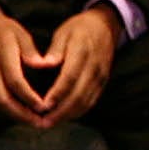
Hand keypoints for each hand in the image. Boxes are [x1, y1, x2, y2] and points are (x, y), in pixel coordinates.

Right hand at [0, 7, 48, 127]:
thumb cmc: (4, 30)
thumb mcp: (20, 34)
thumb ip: (30, 51)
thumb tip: (42, 65)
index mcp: (2, 55)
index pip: (15, 81)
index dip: (29, 96)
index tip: (43, 106)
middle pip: (3, 99)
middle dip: (22, 114)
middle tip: (39, 123)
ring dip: (15, 116)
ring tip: (33, 122)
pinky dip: (8, 111)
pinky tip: (21, 114)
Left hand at [29, 9, 119, 128]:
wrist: (105, 26)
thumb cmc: (79, 28)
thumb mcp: (64, 32)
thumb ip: (55, 50)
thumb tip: (44, 64)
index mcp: (82, 52)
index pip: (70, 78)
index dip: (57, 94)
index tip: (43, 106)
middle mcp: (94, 67)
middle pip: (79, 95)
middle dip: (61, 112)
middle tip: (43, 122)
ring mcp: (100, 77)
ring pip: (86, 102)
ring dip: (68, 115)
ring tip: (50, 123)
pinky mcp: (103, 82)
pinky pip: (91, 101)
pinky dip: (78, 112)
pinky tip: (65, 117)